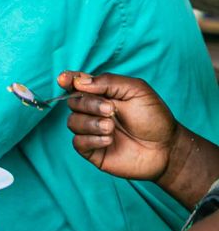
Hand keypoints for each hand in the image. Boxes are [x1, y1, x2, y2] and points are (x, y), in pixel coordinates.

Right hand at [58, 71, 178, 181]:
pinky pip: (77, 142)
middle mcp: (93, 111)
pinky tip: (109, 140)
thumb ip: (108, 82)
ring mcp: (92, 131)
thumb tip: (79, 82)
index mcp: (102, 94)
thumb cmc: (154, 117)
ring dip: (91, 123)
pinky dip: (91, 139)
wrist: (166, 148)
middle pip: (73, 102)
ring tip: (112, 128)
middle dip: (89, 105)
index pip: (77, 84)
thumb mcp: (136, 90)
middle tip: (111, 110)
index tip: (63, 80)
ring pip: (72, 122)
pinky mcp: (92, 150)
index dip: (68, 80)